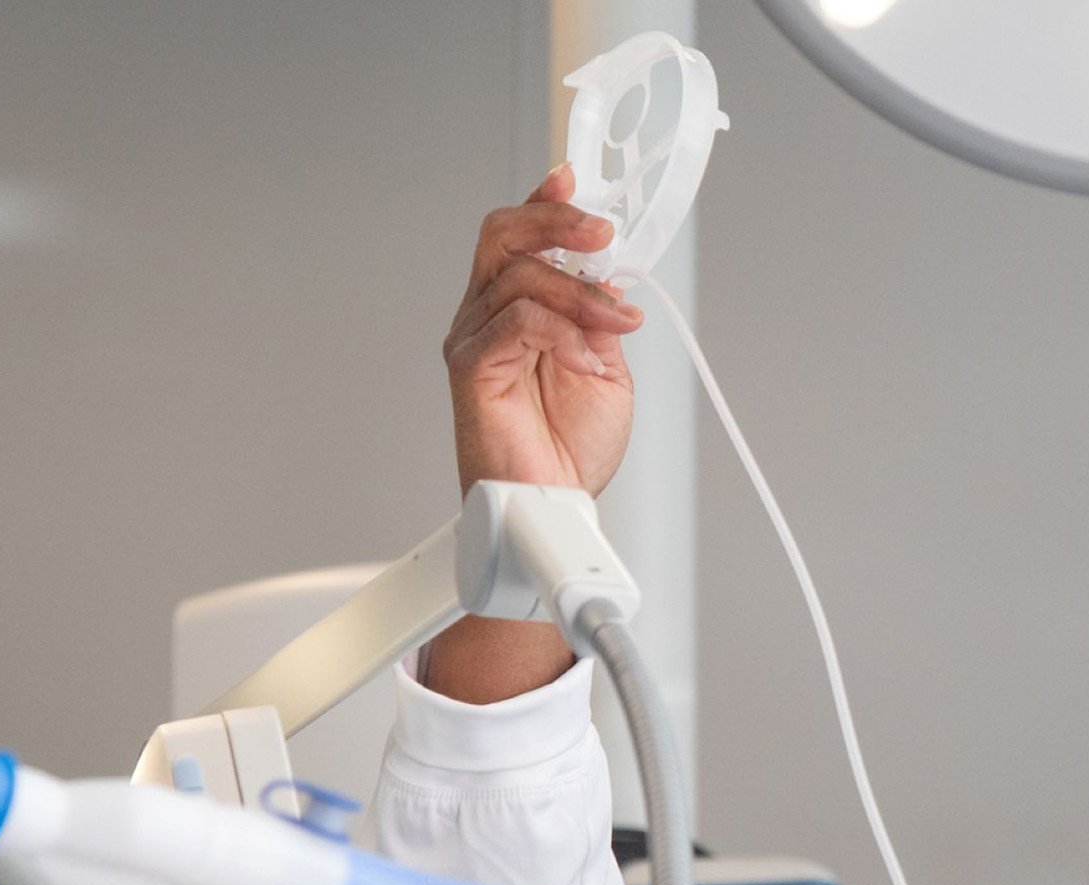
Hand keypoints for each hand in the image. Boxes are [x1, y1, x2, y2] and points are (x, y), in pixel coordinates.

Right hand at [442, 161, 644, 497]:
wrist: (557, 503)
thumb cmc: (570, 448)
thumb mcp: (605, 366)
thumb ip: (597, 317)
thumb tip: (607, 274)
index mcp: (517, 309)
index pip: (519, 238)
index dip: (544, 203)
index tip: (572, 178)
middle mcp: (486, 315)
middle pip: (505, 235)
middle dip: (558, 221)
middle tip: (603, 233)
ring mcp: (474, 337)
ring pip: (521, 276)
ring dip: (582, 294)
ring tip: (617, 326)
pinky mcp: (471, 365)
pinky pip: (516, 320)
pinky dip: (563, 333)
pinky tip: (587, 360)